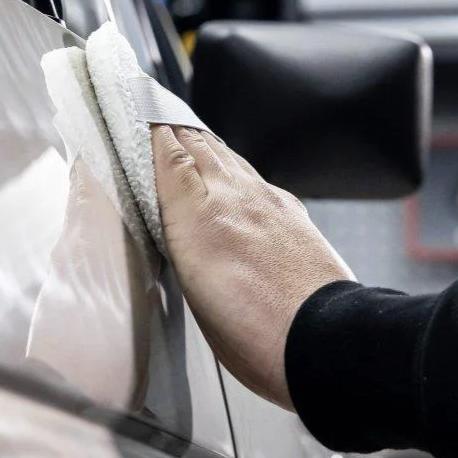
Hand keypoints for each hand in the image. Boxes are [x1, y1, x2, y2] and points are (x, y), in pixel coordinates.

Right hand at [152, 125, 353, 408]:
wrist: (323, 340)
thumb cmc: (254, 330)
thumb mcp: (193, 288)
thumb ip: (179, 237)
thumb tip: (169, 208)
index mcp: (198, 215)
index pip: (168, 155)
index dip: (150, 133)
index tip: (134, 117)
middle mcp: (232, 197)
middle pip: (197, 146)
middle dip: (173, 131)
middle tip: (153, 119)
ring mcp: (266, 201)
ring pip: (227, 157)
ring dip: (203, 145)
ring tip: (186, 140)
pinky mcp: (291, 212)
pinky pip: (253, 176)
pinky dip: (234, 168)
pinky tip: (231, 176)